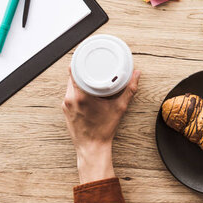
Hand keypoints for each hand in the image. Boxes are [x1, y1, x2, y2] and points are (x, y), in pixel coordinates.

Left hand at [62, 69, 140, 183]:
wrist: (92, 147)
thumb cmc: (103, 130)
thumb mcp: (119, 107)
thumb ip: (129, 89)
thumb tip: (136, 75)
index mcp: (81, 95)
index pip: (75, 70)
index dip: (79, 60)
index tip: (86, 54)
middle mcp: (70, 99)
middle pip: (72, 76)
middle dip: (82, 68)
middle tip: (92, 63)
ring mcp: (66, 105)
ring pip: (70, 84)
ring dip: (79, 78)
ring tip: (90, 74)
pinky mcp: (66, 110)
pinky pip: (69, 93)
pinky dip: (77, 88)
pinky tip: (85, 87)